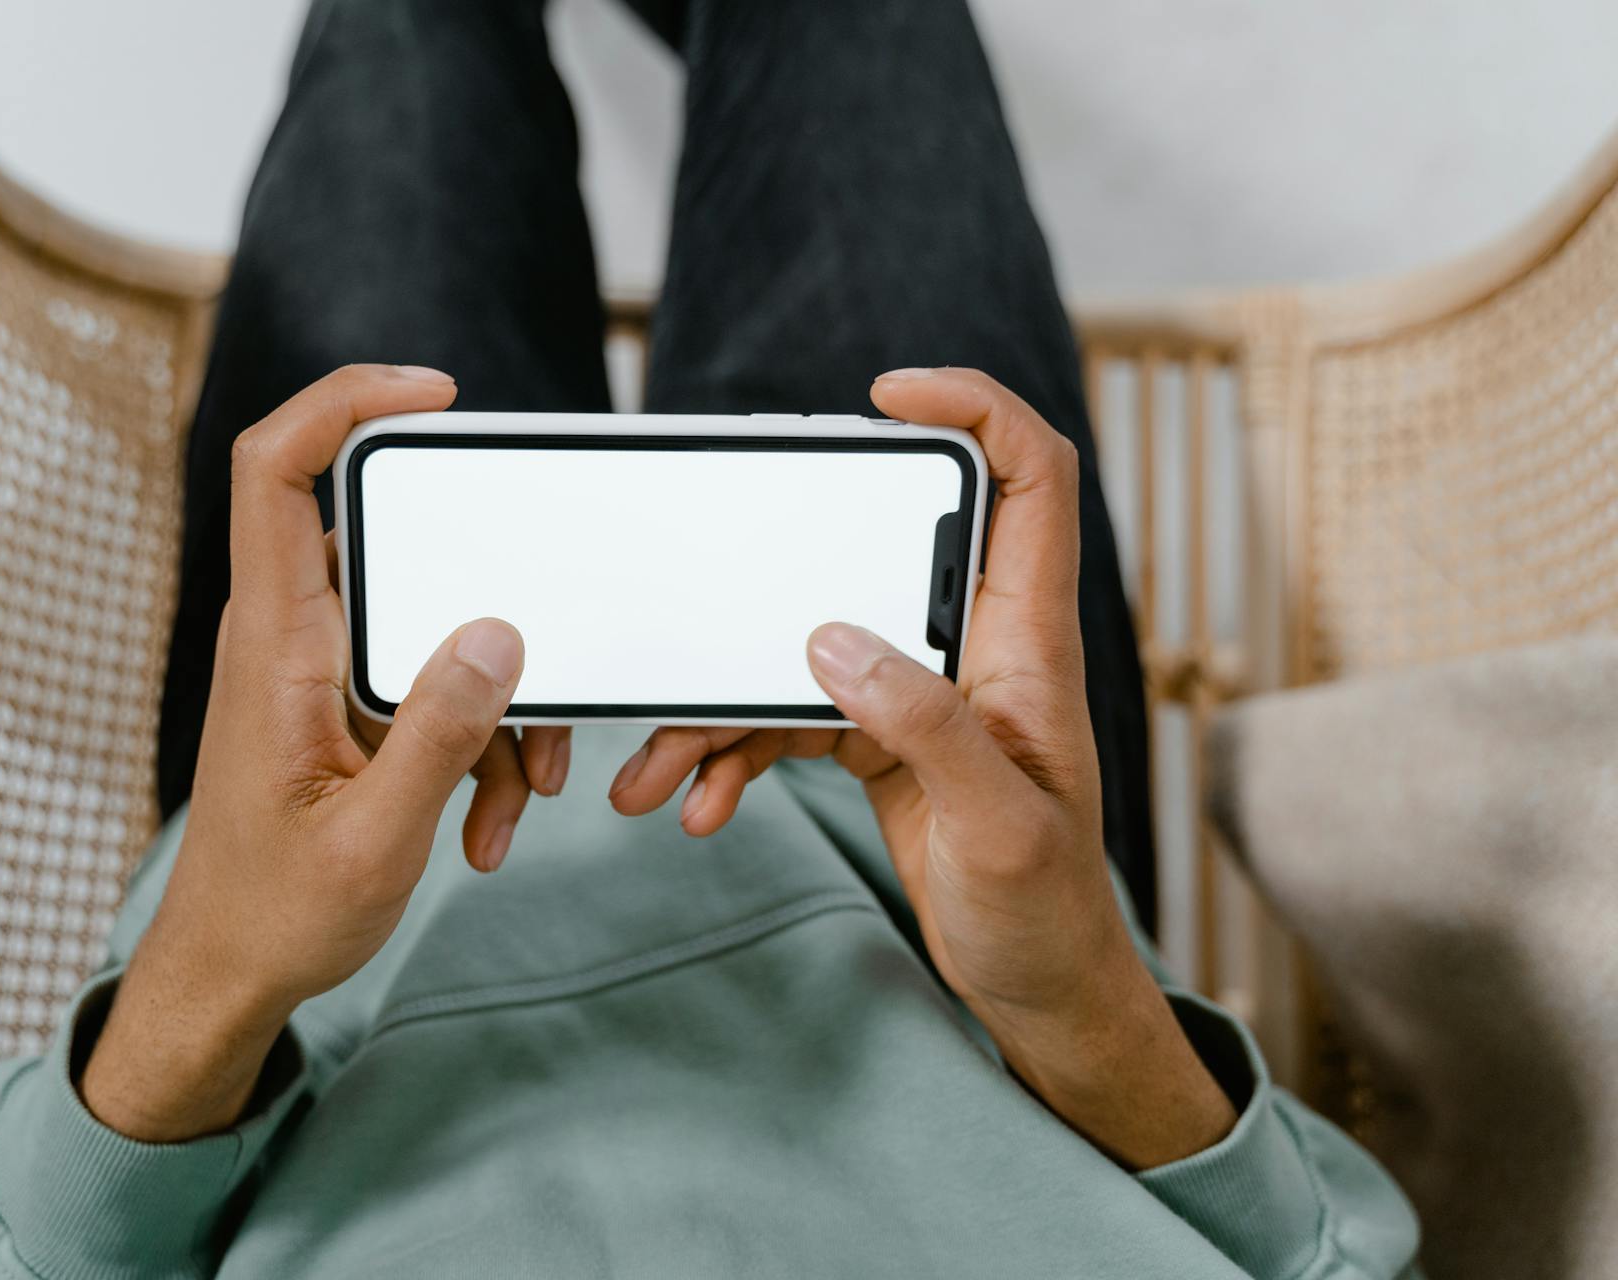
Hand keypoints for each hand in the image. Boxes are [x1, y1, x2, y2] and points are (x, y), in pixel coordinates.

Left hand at [82, 364, 562, 1140]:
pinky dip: (475, 745)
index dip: (342, 400)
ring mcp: (318, 671)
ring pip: (430, 629)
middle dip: (487, 606)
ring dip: (494, 707)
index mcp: (274, 643)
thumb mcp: (375, 837)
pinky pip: (429, 688)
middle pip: (393, 546)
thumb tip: (500, 633)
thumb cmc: (275, 914)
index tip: (436, 396)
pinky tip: (489, 824)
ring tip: (519, 796)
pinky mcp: (344, 708)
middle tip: (539, 690)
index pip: (273, 469)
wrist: (229, 977)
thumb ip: (438, 734)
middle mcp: (290, 636)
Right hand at [612, 367, 1235, 1167]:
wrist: (1036, 988)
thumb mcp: (997, 825)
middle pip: (874, 553)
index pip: (1028, 478)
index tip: (887, 395)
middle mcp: (972, 646)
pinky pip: (788, 715)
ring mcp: (920, 689)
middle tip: (707, 594)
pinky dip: (735, 752)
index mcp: (1027, 640)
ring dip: (724, 701)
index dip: (974, 409)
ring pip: (806, 648)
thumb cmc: (1048, 911)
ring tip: (659, 767)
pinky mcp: (879, 736)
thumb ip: (926, 726)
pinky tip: (700, 801)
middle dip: (775, 575)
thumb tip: (833, 642)